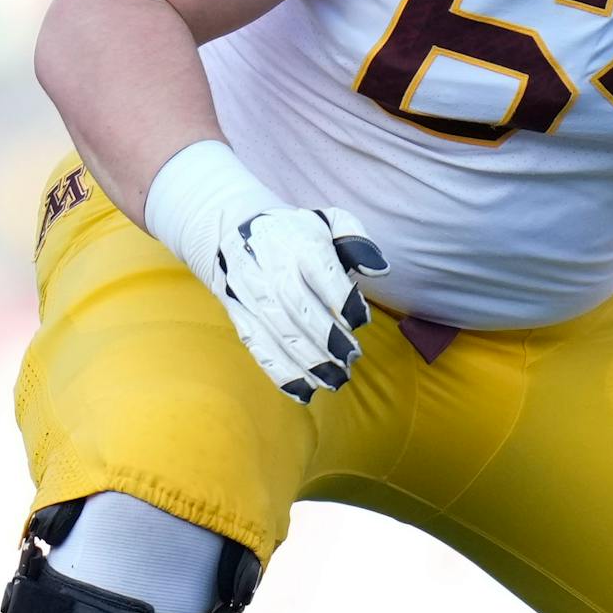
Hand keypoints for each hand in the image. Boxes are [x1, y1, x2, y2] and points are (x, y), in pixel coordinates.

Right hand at [143, 140, 391, 402]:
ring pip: (279, 333)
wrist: (232, 229)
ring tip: (335, 381)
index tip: (361, 320)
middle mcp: (272, 269)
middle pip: (299, 308)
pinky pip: (258, 347)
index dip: (341, 299)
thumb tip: (381, 269)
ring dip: (308, 362)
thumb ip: (358, 240)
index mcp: (298, 243)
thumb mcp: (329, 221)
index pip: (321, 272)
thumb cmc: (296, 231)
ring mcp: (251, 294)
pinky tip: (304, 391)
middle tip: (352, 359)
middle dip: (327, 338)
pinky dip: (280, 373)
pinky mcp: (239, 316)